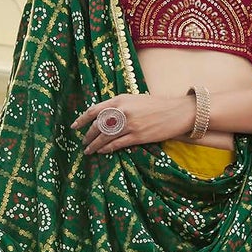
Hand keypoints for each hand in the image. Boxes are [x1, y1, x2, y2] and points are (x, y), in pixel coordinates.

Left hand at [73, 91, 195, 154]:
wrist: (177, 112)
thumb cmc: (156, 105)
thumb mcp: (134, 99)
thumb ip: (119, 106)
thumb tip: (103, 116)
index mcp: (120, 100)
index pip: (94, 110)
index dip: (82, 119)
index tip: (74, 126)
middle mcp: (122, 111)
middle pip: (97, 125)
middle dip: (88, 135)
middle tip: (83, 141)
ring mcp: (130, 124)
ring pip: (105, 137)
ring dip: (94, 145)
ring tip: (89, 150)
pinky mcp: (138, 136)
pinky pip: (117, 144)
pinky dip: (107, 149)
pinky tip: (102, 151)